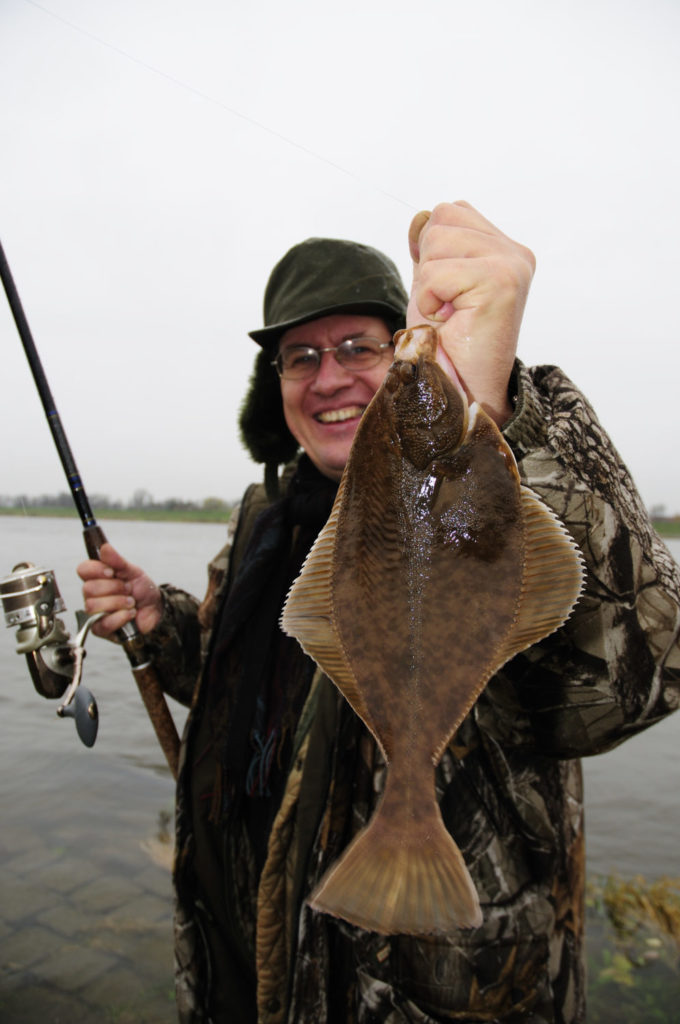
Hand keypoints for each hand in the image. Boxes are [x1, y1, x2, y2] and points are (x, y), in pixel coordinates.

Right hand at [77, 542, 162, 636]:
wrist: (156, 608)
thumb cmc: (142, 590)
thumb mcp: (133, 571)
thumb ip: (118, 561)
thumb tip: (105, 548)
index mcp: (97, 577)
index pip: (83, 569)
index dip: (95, 570)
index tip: (111, 572)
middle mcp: (93, 595)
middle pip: (88, 589)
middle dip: (114, 588)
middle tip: (128, 589)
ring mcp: (95, 612)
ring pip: (93, 606)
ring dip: (118, 602)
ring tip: (131, 602)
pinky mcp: (101, 629)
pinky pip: (102, 624)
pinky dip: (120, 617)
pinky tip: (130, 614)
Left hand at [407, 201, 534, 425]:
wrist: (463, 389)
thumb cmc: (448, 343)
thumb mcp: (432, 284)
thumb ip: (431, 248)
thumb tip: (421, 217)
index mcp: (504, 248)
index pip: (451, 211)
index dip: (431, 249)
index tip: (445, 292)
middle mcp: (514, 253)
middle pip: (442, 218)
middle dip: (428, 264)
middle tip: (447, 305)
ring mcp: (511, 265)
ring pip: (436, 240)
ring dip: (428, 284)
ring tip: (449, 313)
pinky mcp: (501, 283)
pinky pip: (435, 273)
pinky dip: (430, 300)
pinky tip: (449, 321)